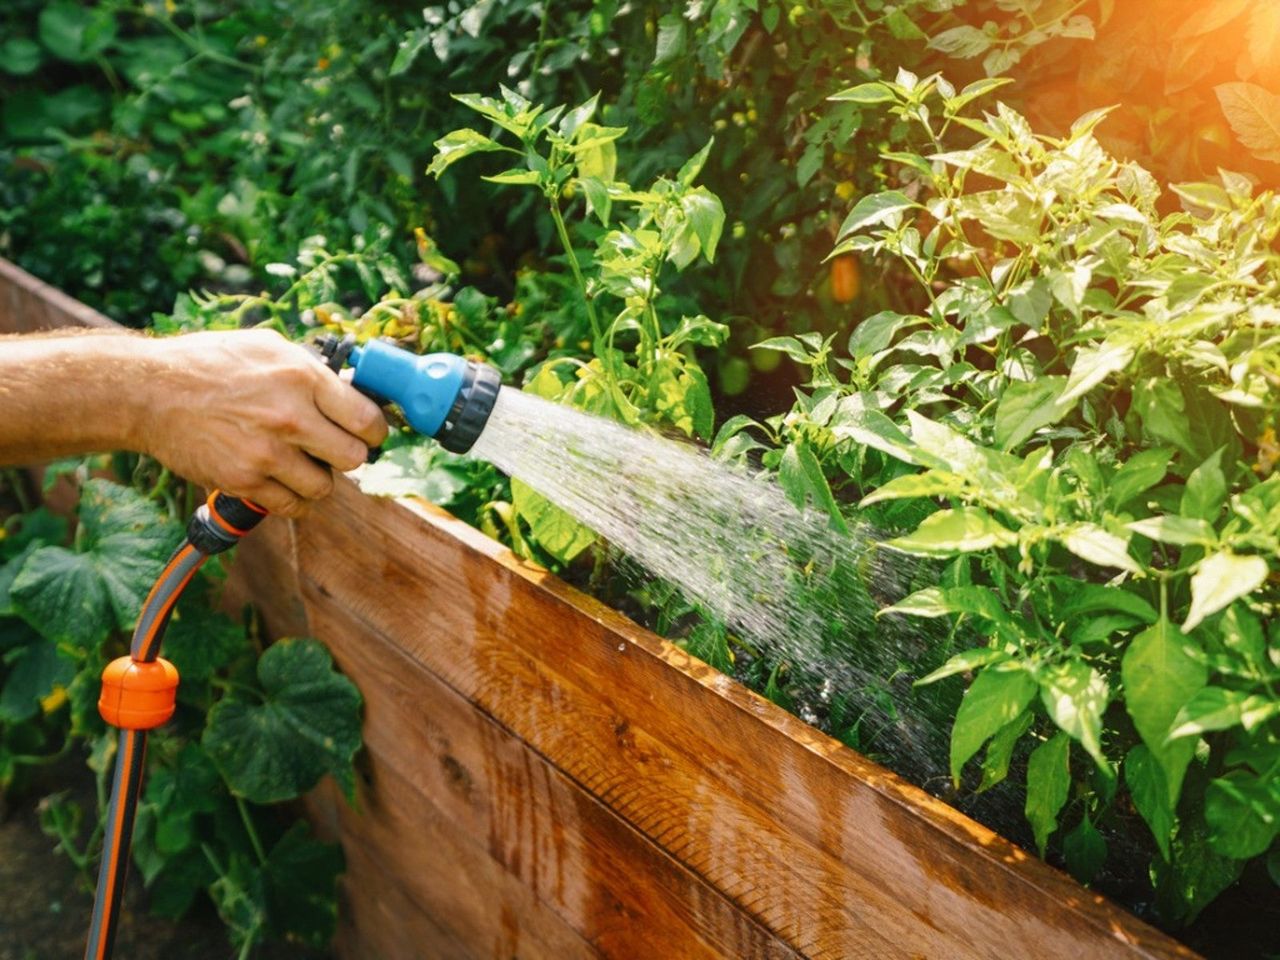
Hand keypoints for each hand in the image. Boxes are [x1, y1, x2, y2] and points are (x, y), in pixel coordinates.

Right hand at [138, 330, 387, 516]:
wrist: (151, 392)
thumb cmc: (211, 363)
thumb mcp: (269, 347)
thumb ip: (313, 370)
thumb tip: (352, 388)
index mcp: (303, 378)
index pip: (368, 420)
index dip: (374, 431)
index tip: (367, 432)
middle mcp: (291, 417)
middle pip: (355, 458)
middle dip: (348, 454)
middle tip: (332, 448)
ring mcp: (268, 453)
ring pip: (326, 486)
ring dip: (318, 478)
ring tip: (299, 462)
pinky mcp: (244, 480)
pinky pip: (292, 505)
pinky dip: (293, 498)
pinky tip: (282, 480)